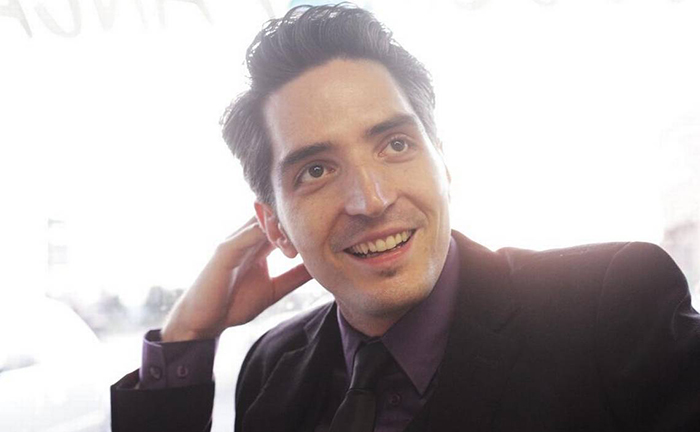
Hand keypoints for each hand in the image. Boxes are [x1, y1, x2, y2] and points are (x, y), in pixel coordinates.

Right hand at [161, 217, 311, 341]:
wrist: (203, 322)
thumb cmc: (234, 304)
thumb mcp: (274, 289)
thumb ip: (295, 277)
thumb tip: (321, 268)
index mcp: (258, 244)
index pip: (283, 223)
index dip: (303, 225)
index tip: (327, 232)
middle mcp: (247, 237)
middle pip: (274, 215)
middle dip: (296, 220)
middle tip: (320, 231)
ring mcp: (235, 241)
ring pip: (263, 220)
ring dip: (284, 226)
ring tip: (304, 238)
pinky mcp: (224, 251)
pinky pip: (247, 234)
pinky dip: (265, 234)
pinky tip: (284, 245)